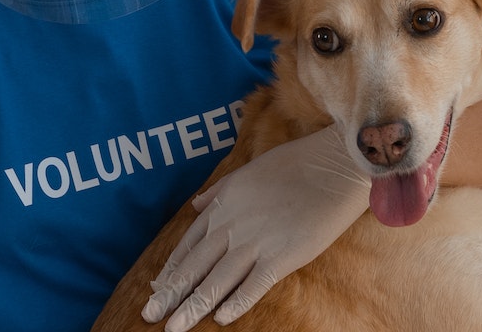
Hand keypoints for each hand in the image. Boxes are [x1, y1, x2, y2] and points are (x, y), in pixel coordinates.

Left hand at [141, 124, 369, 330]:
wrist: (332, 167)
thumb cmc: (293, 165)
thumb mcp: (245, 172)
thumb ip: (217, 191)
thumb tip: (196, 204)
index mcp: (222, 206)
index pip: (188, 245)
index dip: (171, 270)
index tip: (157, 289)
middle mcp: (231, 226)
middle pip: (194, 267)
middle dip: (170, 295)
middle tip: (150, 316)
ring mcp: (254, 243)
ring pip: (216, 281)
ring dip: (193, 306)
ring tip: (174, 328)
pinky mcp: (281, 257)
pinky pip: (253, 285)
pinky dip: (236, 303)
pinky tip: (222, 319)